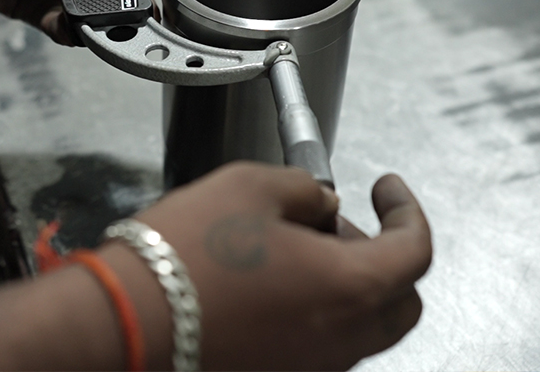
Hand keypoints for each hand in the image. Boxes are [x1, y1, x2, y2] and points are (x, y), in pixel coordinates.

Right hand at [111, 162, 431, 370]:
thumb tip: (321, 203)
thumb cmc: (187, 253)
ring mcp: (311, 368)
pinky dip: (316, 306)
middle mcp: (340, 342)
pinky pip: (322, 342)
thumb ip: (305, 189)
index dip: (406, 209)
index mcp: (348, 288)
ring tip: (294, 243)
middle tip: (336, 220)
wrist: (125, 319)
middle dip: (380, 250)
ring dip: (345, 278)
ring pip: (360, 324)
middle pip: (398, 299)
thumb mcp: (253, 186)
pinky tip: (271, 278)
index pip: (414, 250)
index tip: (387, 188)